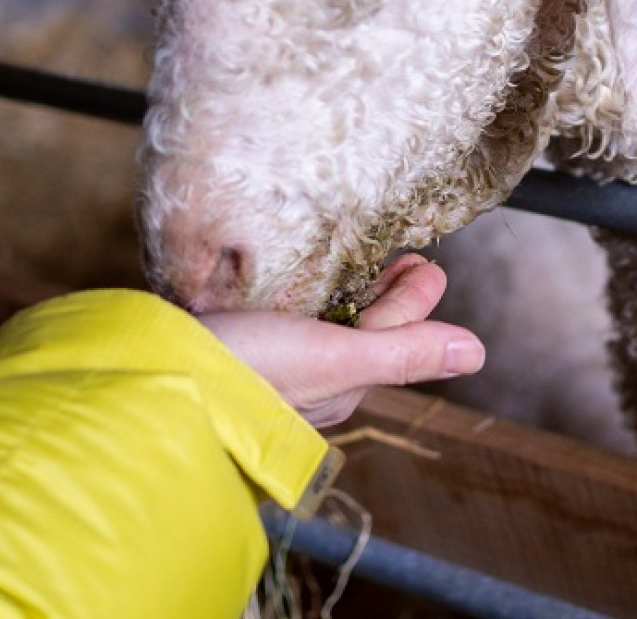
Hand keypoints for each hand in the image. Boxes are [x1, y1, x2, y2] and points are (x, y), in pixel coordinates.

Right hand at [198, 254, 484, 427]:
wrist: (158, 383)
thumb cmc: (250, 373)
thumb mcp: (336, 358)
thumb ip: (404, 352)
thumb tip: (478, 353)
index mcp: (341, 382)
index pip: (395, 331)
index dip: (416, 295)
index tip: (428, 261)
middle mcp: (312, 377)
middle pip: (363, 326)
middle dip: (388, 293)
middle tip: (405, 254)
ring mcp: (273, 362)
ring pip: (323, 323)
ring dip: (347, 291)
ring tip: (360, 259)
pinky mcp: (235, 344)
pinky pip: (282, 319)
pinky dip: (301, 296)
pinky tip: (293, 278)